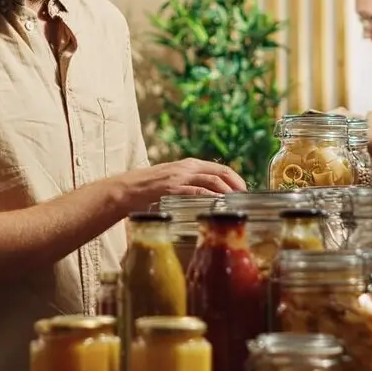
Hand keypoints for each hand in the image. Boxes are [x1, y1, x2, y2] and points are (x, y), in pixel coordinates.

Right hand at [111, 158, 246, 212]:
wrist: (126, 189)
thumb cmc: (150, 189)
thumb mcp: (174, 181)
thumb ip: (191, 184)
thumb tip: (211, 196)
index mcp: (189, 165)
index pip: (221, 169)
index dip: (237, 179)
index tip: (245, 192)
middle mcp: (187, 168)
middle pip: (222, 173)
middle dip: (238, 186)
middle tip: (245, 199)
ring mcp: (180, 178)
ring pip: (213, 181)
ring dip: (229, 192)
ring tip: (236, 204)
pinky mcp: (173, 189)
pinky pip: (198, 192)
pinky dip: (211, 198)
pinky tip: (218, 205)